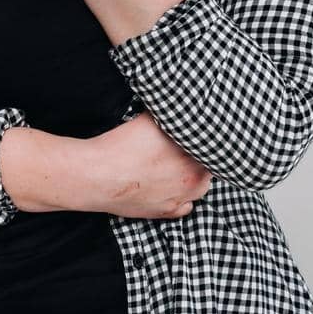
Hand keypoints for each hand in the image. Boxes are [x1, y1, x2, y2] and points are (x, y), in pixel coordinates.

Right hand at [0, 114, 210, 219]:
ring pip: (201, 187)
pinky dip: (184, 198)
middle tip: (191, 145)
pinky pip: (186, 207)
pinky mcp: (165, 212)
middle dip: (203, 155)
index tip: (203, 129)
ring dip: (196, 176)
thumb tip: (181, 100)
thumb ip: (172, 112)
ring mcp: (180, 198)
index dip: (208, 136)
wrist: (97, 176)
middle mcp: (192, 179)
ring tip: (184, 164)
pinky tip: (175, 186)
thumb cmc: (122, 145)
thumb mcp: (151, 119)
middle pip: (209, 166)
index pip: (214, 145)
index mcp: (193, 154)